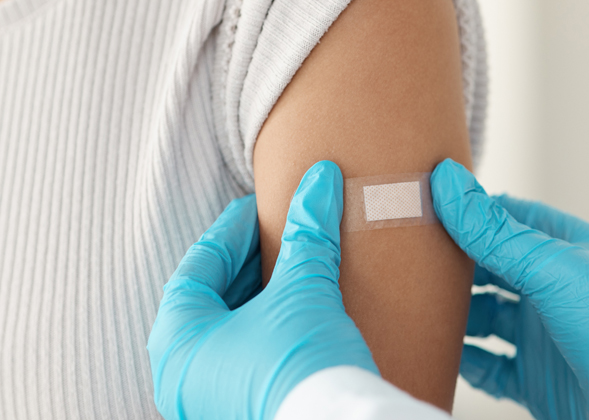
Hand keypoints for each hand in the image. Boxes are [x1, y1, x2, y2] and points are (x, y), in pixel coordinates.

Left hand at [147, 161, 376, 419]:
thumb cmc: (303, 368)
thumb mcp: (303, 291)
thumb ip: (307, 235)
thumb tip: (321, 179)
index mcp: (178, 338)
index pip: (201, 264)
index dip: (234, 227)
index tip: (261, 204)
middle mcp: (182, 372)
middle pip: (211, 296)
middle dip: (250, 259)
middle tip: (281, 230)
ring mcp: (209, 395)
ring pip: (229, 327)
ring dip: (260, 294)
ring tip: (293, 265)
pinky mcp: (239, 407)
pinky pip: (245, 353)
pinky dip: (267, 324)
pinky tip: (297, 308)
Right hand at [430, 159, 588, 419]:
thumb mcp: (551, 267)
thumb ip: (495, 232)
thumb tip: (447, 182)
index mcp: (565, 251)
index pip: (511, 219)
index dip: (473, 212)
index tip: (430, 204)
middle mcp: (553, 291)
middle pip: (492, 270)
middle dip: (456, 265)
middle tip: (412, 258)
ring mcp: (544, 335)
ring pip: (486, 319)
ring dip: (455, 315)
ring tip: (418, 307)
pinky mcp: (537, 378)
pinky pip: (490, 367)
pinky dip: (465, 361)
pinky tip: (443, 353)